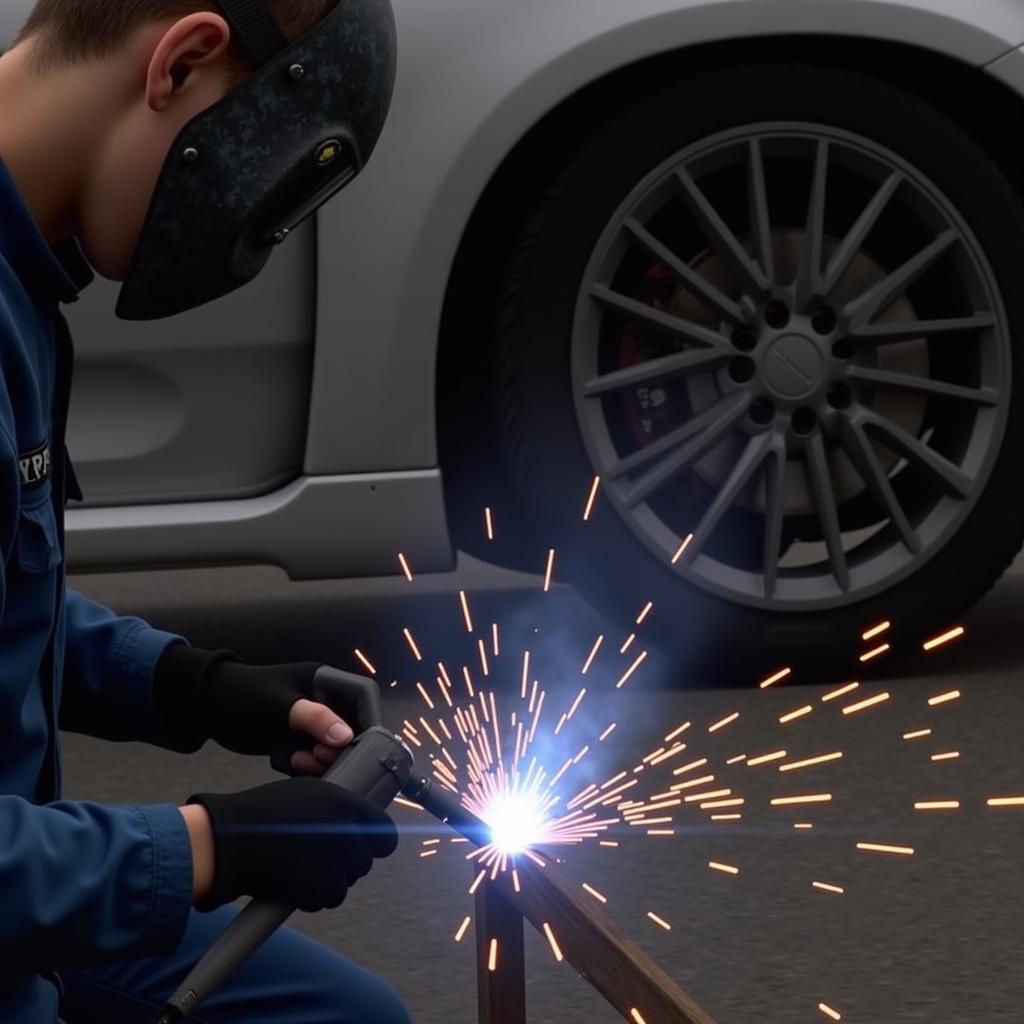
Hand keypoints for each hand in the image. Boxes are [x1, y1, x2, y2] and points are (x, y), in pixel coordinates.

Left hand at [153, 646, 382, 774]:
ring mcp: (312, 723)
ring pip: (336, 747)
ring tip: (301, 760)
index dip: (372, 720)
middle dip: (343, 747)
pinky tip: (291, 763)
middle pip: (354, 727)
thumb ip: (314, 719)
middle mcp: (324, 702)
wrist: (207, 706)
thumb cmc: (243, 695)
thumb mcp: (279, 706)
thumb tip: (347, 737)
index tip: (368, 744)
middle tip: (322, 757)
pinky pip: (316, 758)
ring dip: (324, 759)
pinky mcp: (299, 740)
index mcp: (325, 682)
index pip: (363, 697)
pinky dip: (308, 766)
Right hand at [184, 776, 397, 911]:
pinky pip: (330, 897)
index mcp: (345, 802)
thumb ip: (335, 807)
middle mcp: (347, 830)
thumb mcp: (305, 793)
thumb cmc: (260, 813)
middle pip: (367, 858)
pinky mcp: (323, 887)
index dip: (376, 839)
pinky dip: (316, 896)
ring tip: (303, 869)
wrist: (229, 842)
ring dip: (332, 879)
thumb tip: (353, 821)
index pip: (384, 828)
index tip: (368, 845)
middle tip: (322, 859)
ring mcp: (337, 861)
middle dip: (348, 861)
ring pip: (349, 879)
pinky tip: (297, 884)